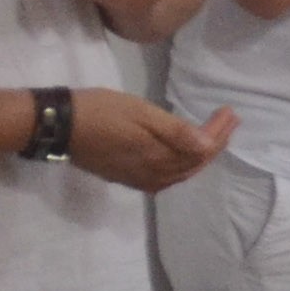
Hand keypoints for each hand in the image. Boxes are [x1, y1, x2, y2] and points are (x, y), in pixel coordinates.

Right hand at [71, 92, 239, 194]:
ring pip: (180, 173)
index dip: (219, 133)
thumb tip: (208, 146)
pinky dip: (180, 167)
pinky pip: (163, 179)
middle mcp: (152, 175)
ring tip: (213, 137)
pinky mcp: (124, 177)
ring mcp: (137, 179)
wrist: (58, 125)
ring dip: (199, 156)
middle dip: (215, 144)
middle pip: (193, 164)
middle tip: (229, 122)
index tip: (231, 112)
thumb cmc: (101, 111)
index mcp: (158, 157)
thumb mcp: (141, 113)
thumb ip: (176, 132)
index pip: (201, 151)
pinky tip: (182, 158)